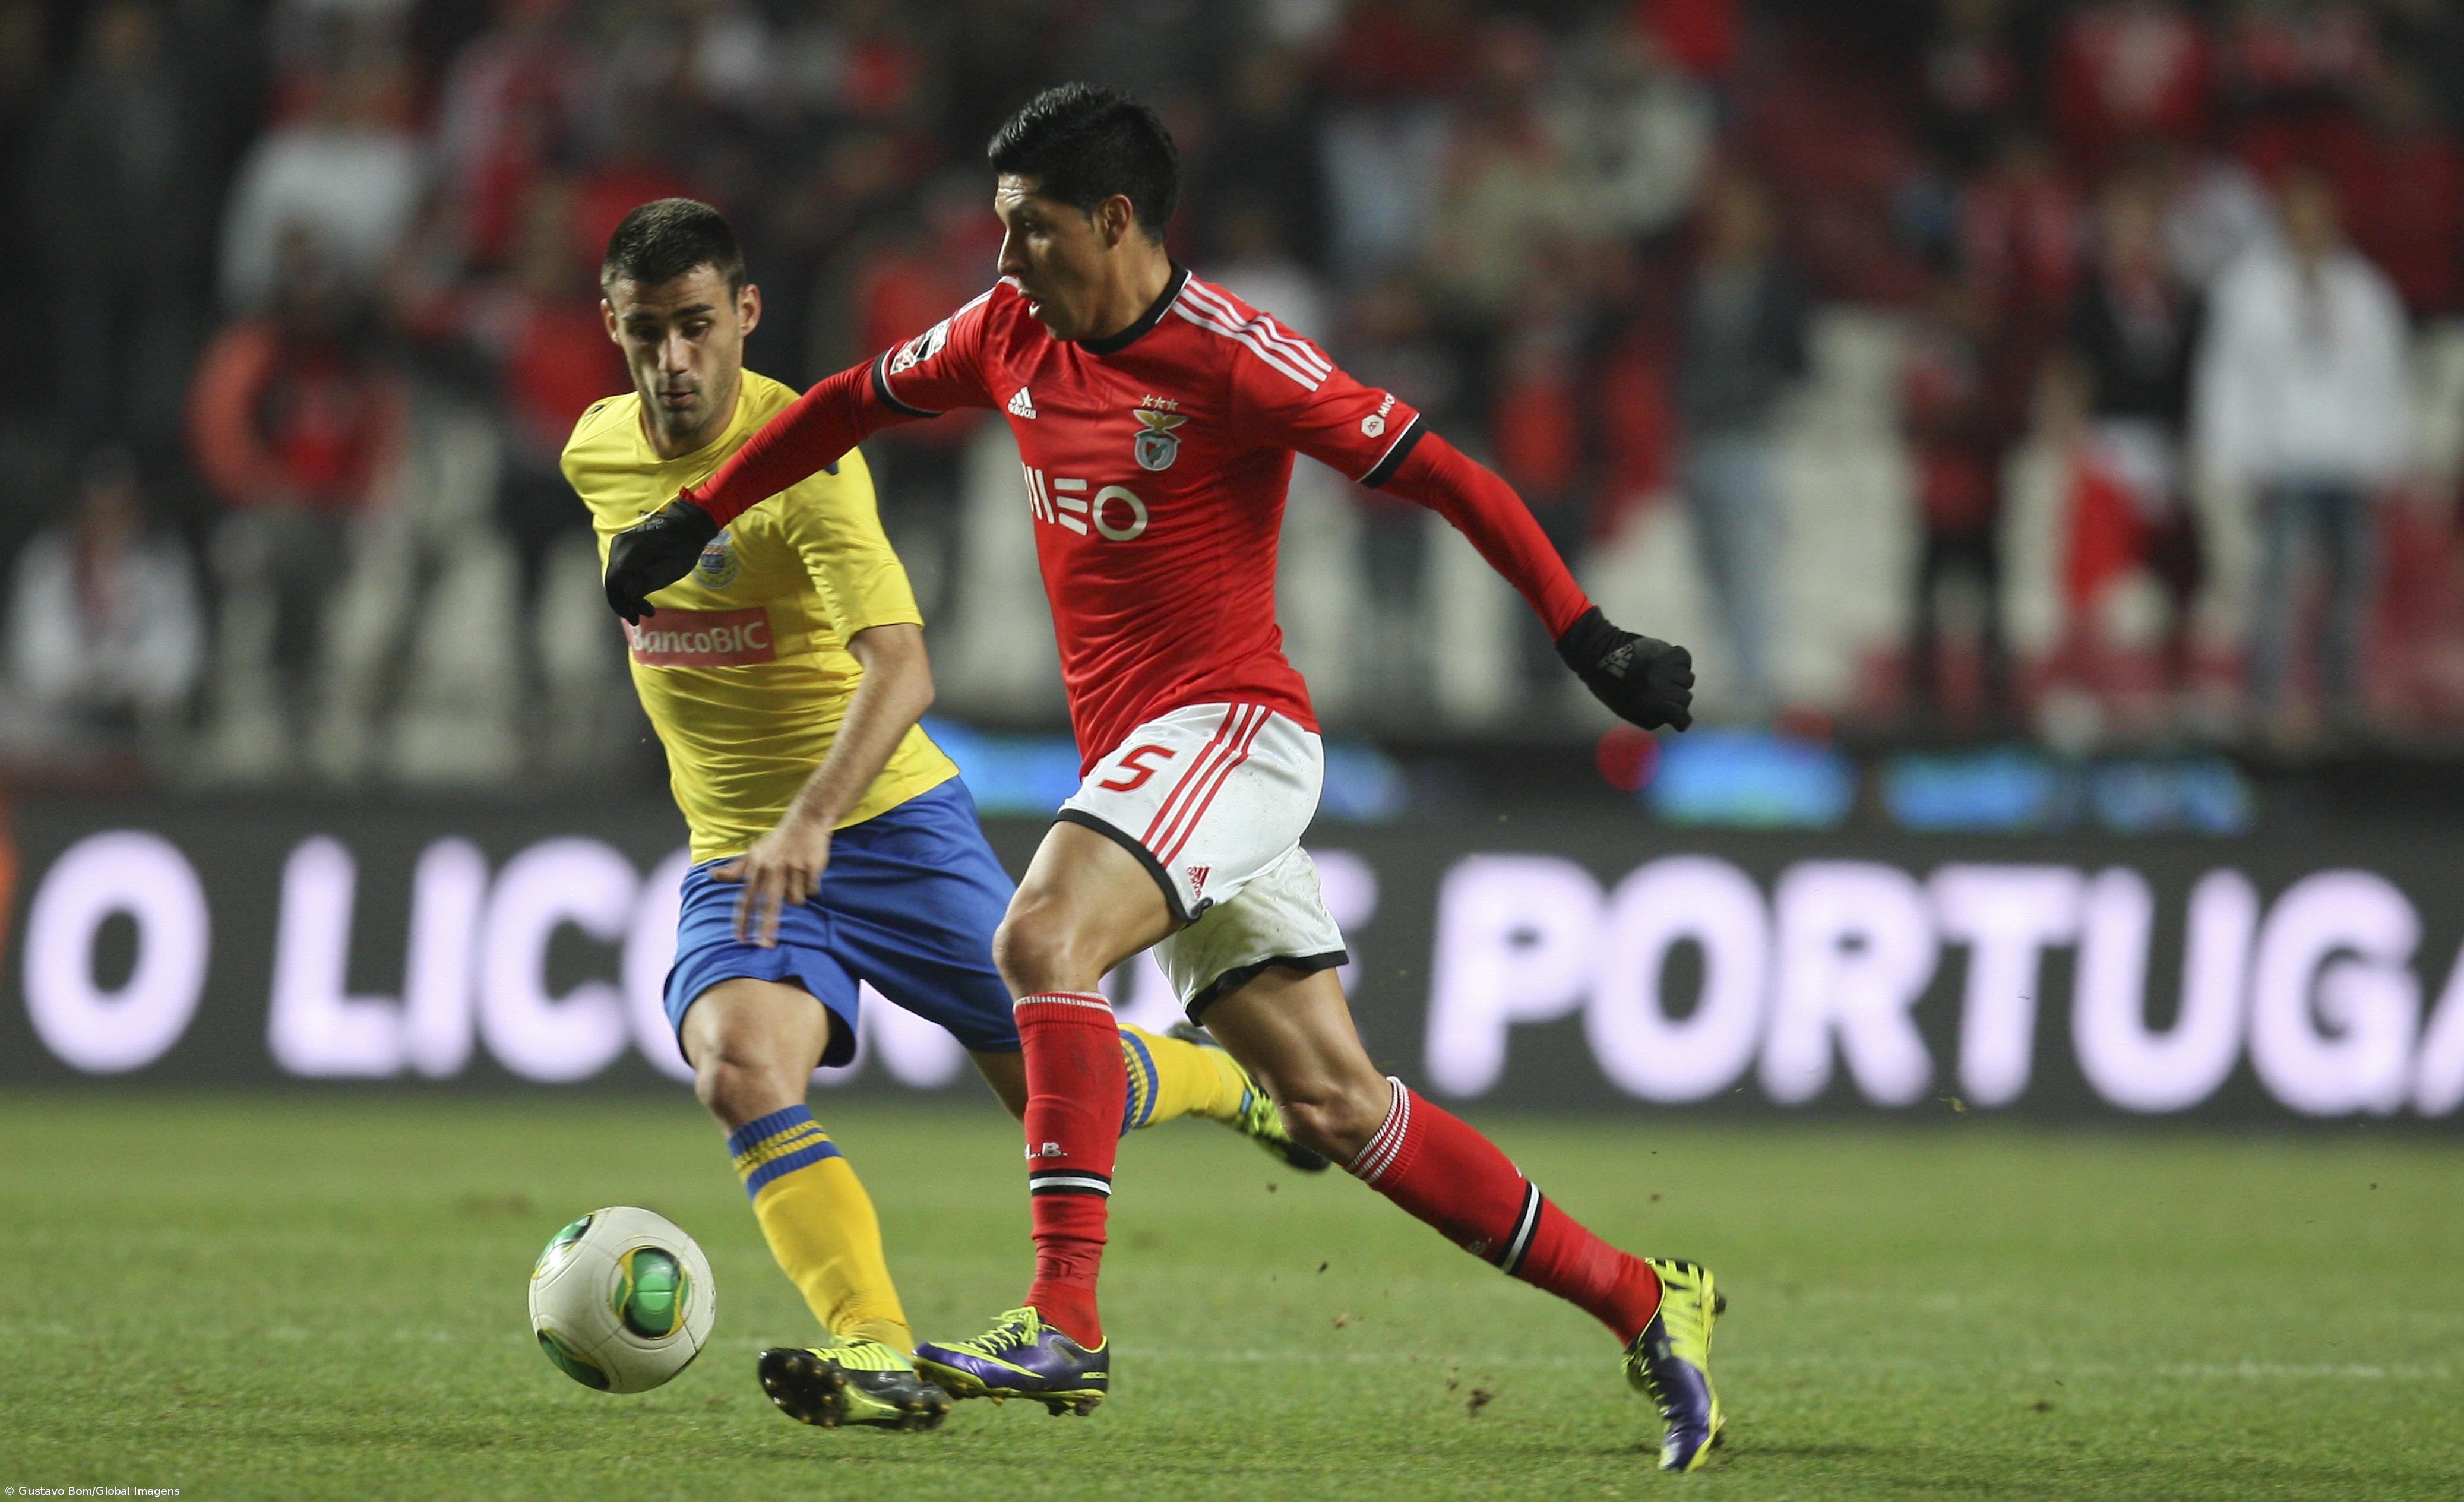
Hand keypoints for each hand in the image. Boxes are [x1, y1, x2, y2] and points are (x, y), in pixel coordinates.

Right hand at [604, 498, 718, 622]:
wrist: (685, 528)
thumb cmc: (684, 549)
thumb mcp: (672, 569)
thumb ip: (649, 582)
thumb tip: (629, 596)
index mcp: (632, 548)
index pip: (615, 579)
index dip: (621, 602)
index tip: (634, 617)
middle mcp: (620, 545)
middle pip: (612, 581)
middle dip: (623, 603)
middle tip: (638, 619)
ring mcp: (619, 545)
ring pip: (614, 578)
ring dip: (626, 597)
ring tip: (645, 610)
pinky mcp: (621, 549)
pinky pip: (619, 571)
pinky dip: (627, 587)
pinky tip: (640, 598)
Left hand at [710, 815, 832, 947]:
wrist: (806, 820)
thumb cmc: (777, 841)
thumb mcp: (754, 853)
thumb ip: (735, 869)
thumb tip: (712, 876)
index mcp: (757, 868)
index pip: (746, 899)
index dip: (742, 920)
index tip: (739, 939)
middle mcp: (773, 869)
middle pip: (769, 905)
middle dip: (767, 927)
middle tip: (766, 947)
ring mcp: (793, 868)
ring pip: (796, 899)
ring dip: (797, 895)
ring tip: (797, 878)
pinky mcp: (812, 867)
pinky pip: (811, 890)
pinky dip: (811, 885)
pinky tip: (809, 871)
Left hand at [1555, 606, 1694, 731]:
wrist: (1598, 655)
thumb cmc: (1610, 687)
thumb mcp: (1627, 711)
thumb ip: (1651, 717)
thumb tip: (1672, 719)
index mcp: (1649, 703)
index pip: (1680, 716)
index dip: (1682, 722)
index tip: (1680, 722)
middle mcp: (1660, 685)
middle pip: (1685, 698)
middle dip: (1677, 701)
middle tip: (1666, 697)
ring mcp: (1664, 666)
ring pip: (1688, 679)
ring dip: (1679, 682)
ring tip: (1666, 679)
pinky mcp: (1664, 650)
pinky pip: (1685, 658)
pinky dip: (1682, 663)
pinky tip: (1672, 666)